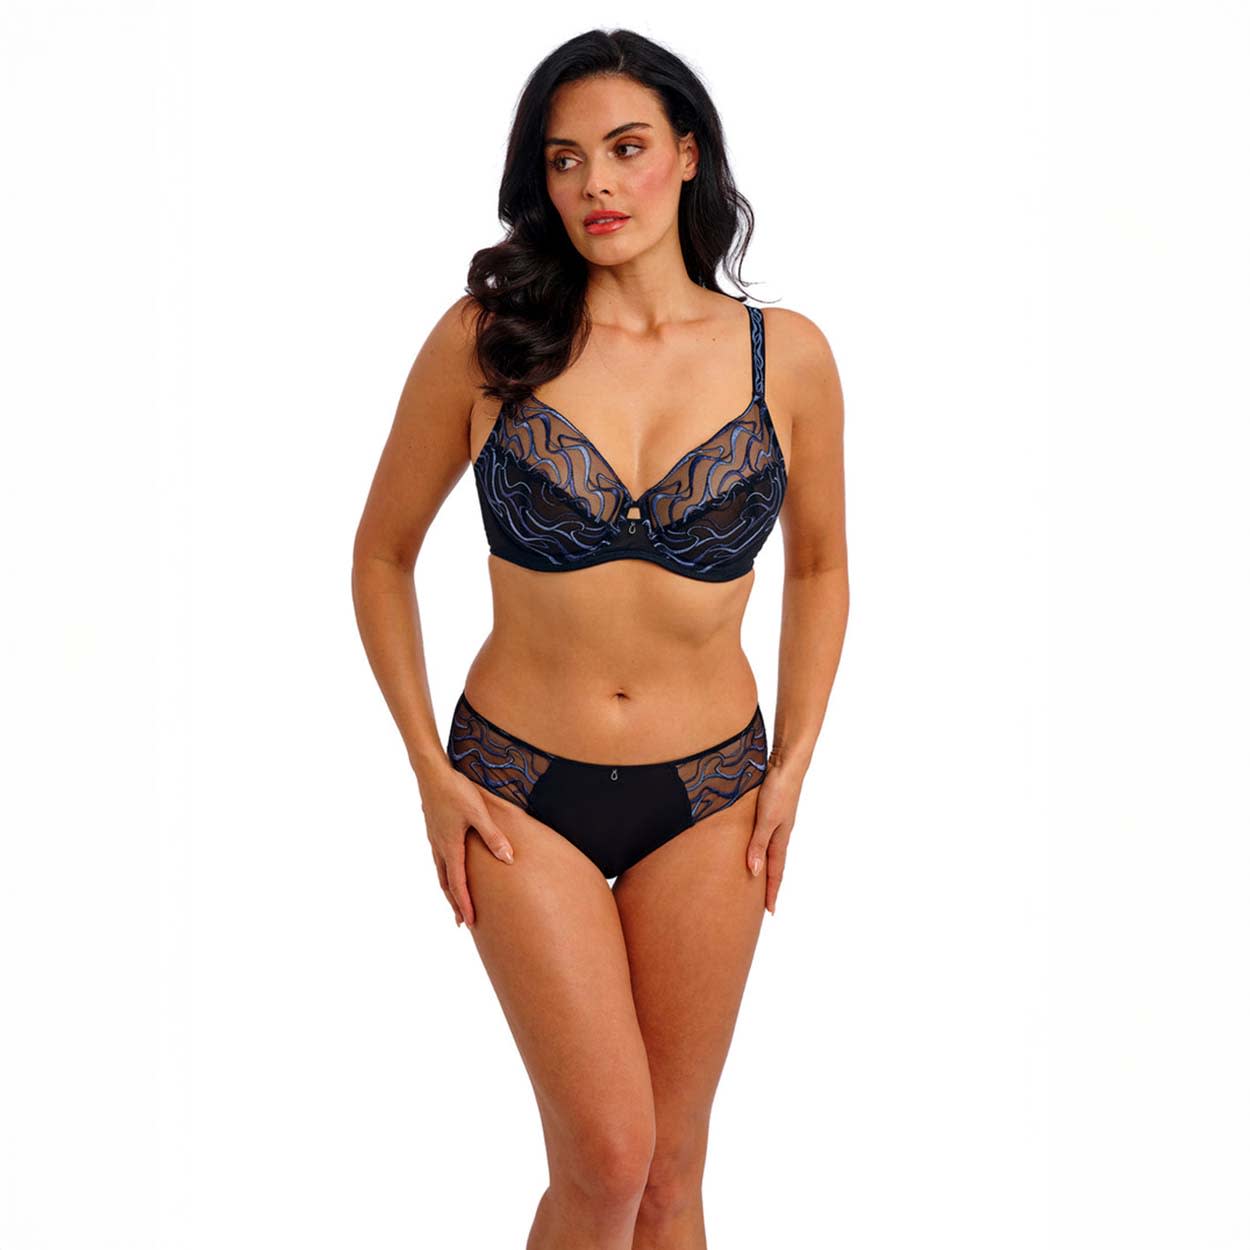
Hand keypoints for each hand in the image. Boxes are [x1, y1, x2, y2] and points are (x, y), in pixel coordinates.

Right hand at [418, 765, 514, 927]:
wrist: (431, 773)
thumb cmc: (456, 791)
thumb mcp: (479, 813)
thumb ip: (493, 837)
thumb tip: (508, 859)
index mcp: (451, 847)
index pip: (458, 884)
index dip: (465, 904)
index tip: (471, 922)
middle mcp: (440, 847)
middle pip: (446, 884)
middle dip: (455, 903)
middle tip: (462, 922)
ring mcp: (434, 839)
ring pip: (441, 872)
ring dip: (449, 890)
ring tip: (455, 902)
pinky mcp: (434, 830)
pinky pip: (439, 860)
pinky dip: (445, 874)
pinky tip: (450, 870)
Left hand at [744, 759, 799, 914]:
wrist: (786, 764)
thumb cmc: (777, 791)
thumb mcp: (766, 820)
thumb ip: (758, 844)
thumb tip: (753, 872)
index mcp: (780, 839)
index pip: (775, 872)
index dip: (772, 892)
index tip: (770, 912)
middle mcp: (780, 833)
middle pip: (774, 865)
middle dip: (769, 884)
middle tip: (764, 903)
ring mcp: (777, 822)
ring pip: (770, 851)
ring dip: (765, 866)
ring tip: (757, 879)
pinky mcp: (772, 810)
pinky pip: (766, 836)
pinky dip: (761, 848)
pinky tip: (755, 845)